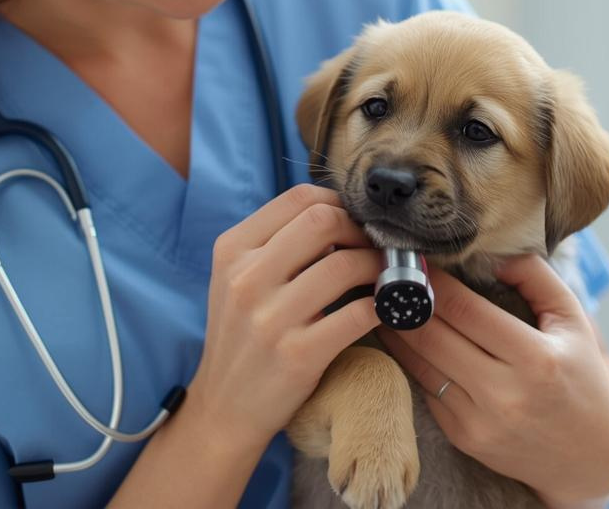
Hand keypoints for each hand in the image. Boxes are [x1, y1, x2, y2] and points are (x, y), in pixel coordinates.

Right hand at [189, 184, 382, 445]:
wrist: (221, 408)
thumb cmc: (241, 336)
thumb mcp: (238, 279)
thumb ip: (276, 244)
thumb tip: (339, 215)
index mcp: (232, 251)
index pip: (298, 198)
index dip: (339, 203)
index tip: (355, 222)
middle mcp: (246, 278)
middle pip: (323, 221)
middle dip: (361, 230)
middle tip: (377, 246)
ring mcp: (270, 318)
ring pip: (345, 265)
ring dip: (378, 266)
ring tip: (386, 275)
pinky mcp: (298, 354)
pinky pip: (358, 314)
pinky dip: (383, 305)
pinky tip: (387, 307)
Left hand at [376, 254, 608, 505]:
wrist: (591, 457)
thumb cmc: (583, 376)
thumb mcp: (574, 320)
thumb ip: (536, 277)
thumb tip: (493, 253)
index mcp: (536, 358)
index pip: (465, 309)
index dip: (433, 281)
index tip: (413, 259)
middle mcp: (505, 393)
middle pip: (433, 335)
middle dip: (405, 302)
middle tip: (386, 276)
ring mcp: (480, 421)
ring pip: (420, 364)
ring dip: (396, 331)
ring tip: (384, 303)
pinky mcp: (464, 438)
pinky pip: (426, 390)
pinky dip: (411, 361)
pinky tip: (401, 339)